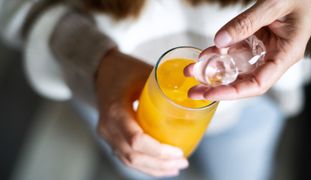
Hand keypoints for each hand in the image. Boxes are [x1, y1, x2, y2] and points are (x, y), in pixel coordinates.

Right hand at [95, 49, 187, 176]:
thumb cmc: (123, 69)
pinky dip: (144, 164)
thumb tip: (193, 94)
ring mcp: (107, 134)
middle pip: (133, 156)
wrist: (100, 70)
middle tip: (182, 162)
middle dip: (160, 164)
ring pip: (129, 160)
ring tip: (175, 167)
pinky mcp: (111, 137)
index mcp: (115, 110)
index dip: (159, 151)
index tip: (178, 152)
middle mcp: (108, 127)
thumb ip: (165, 85)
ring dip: (153, 167)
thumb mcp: (144, 73)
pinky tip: (160, 166)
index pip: (137, 140)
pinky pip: (126, 157)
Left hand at [187, 0, 310, 100]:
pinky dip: (217, 54)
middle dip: (217, 87)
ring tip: (192, 72)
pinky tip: (204, 55)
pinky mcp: (254, 40)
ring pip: (235, 67)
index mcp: (285, 55)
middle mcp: (272, 57)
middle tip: (194, 91)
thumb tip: (220, 40)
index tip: (211, 93)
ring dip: (213, 71)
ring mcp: (262, 49)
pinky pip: (233, 51)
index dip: (233, 92)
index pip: (258, 84)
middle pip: (243, 81)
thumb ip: (247, 23)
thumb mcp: (274, 5)